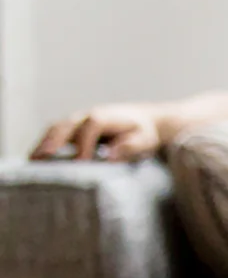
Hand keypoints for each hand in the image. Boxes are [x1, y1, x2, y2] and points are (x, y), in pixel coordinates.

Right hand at [31, 104, 162, 162]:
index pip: (91, 126)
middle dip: (54, 140)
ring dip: (43, 143)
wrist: (143, 120)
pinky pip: (55, 134)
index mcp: (105, 117)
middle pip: (66, 125)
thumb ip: (130, 146)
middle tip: (41, 157)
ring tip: (32, 160)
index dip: (85, 142)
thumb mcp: (144, 140)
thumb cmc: (143, 133)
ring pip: (56, 128)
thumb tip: (110, 155)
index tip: (80, 161)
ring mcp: (77, 120)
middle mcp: (87, 115)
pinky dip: (45, 144)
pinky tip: (37, 158)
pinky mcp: (73, 128)